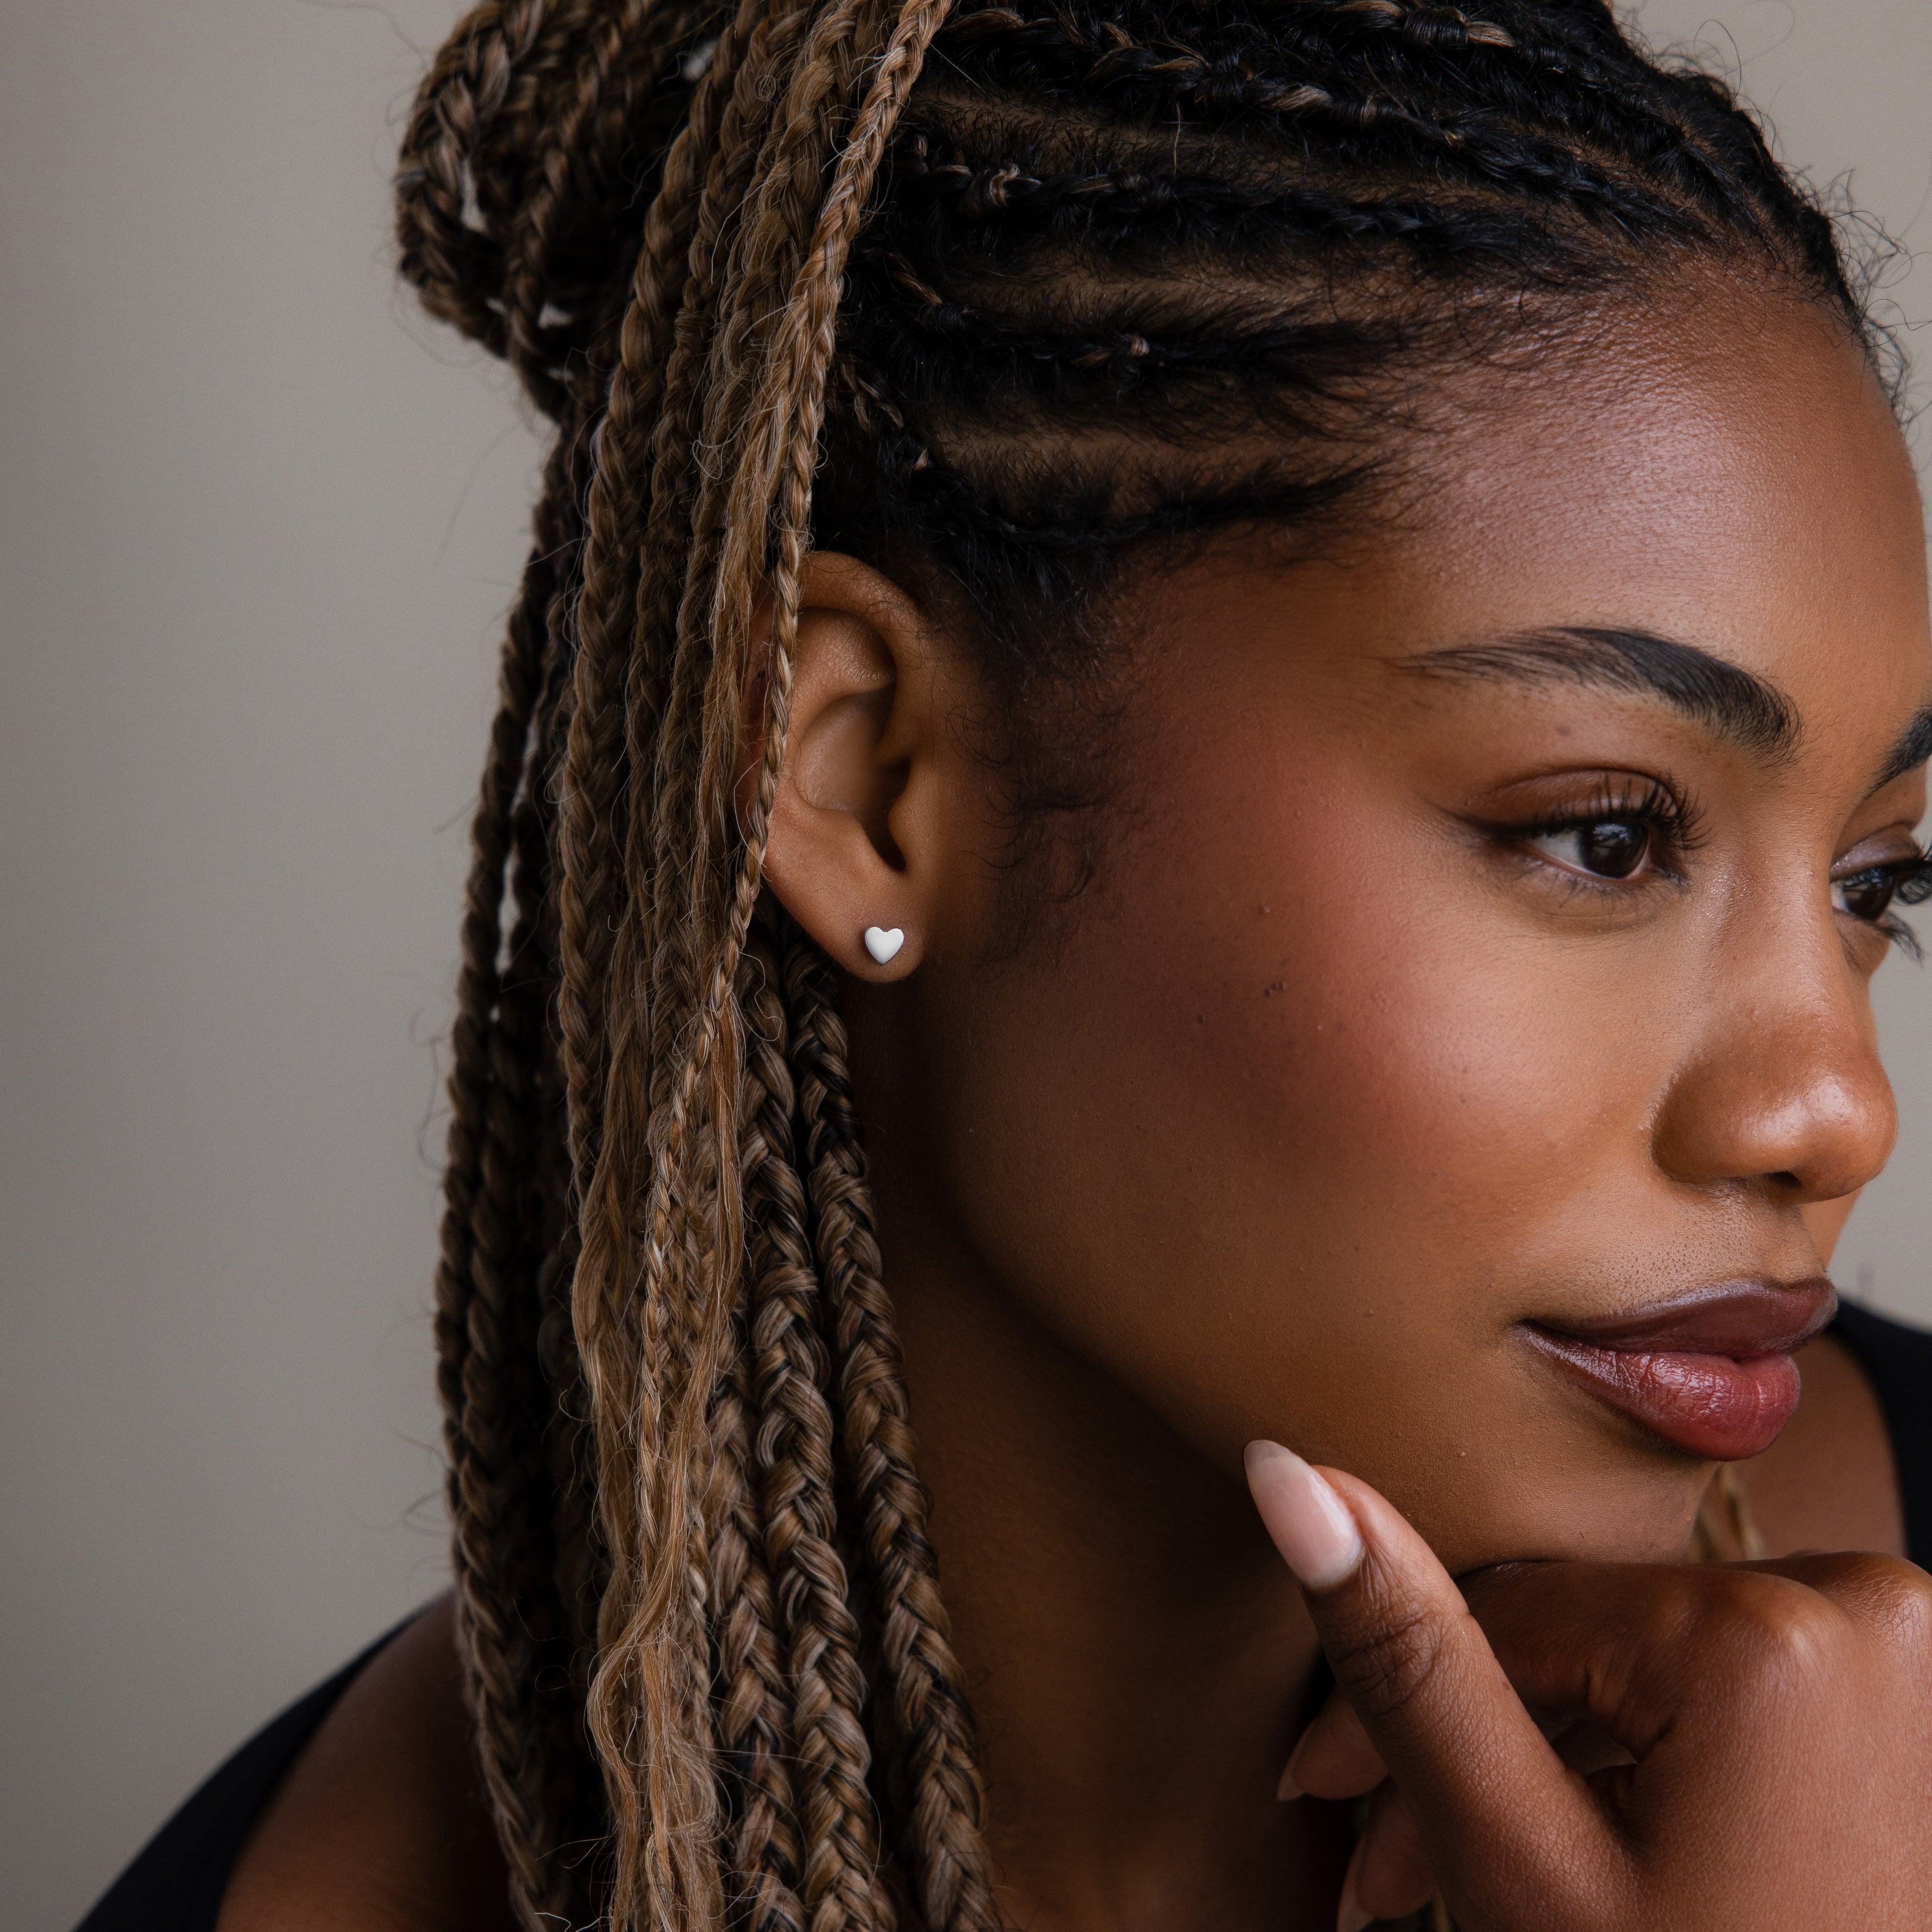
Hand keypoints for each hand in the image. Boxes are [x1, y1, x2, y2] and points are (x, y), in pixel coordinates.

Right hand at [1245, 1442, 1931, 1930]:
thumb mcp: (1522, 1862)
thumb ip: (1409, 1661)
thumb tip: (1287, 1474)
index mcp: (1773, 1627)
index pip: (1509, 1608)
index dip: (1384, 1701)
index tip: (1310, 1790)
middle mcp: (1866, 1605)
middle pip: (1584, 1638)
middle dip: (1471, 1744)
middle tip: (1374, 1863)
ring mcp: (1910, 1658)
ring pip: (1651, 1665)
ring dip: (1550, 1760)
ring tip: (1455, 1868)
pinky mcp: (1914, 1705)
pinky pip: (1733, 1695)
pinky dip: (1648, 1762)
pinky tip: (1584, 1844)